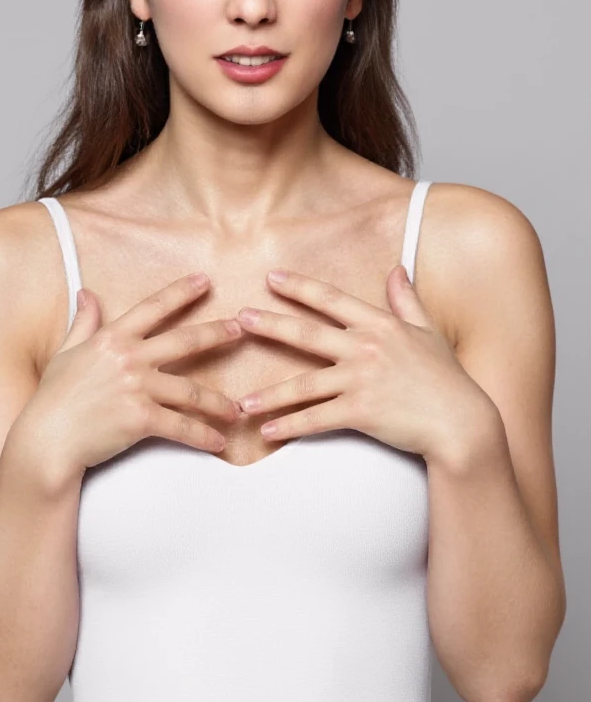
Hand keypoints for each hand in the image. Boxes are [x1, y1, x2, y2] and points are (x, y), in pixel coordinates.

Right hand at [16, 273, 242, 484]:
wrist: (47, 439)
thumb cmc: (53, 398)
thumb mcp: (65, 351)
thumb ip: (83, 322)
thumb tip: (86, 293)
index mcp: (113, 337)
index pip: (153, 307)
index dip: (181, 292)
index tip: (205, 281)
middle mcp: (129, 358)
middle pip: (185, 341)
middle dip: (217, 333)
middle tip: (241, 330)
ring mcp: (137, 387)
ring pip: (191, 390)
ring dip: (218, 402)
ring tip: (236, 409)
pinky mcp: (141, 418)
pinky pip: (181, 426)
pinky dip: (203, 436)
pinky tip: (219, 442)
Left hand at [235, 265, 492, 460]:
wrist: (462, 422)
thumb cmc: (446, 378)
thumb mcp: (428, 332)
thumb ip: (406, 300)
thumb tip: (397, 269)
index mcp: (379, 325)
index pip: (332, 300)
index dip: (300, 288)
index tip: (271, 277)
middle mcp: (366, 348)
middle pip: (307, 334)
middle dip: (270, 325)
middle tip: (239, 319)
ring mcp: (362, 380)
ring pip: (304, 385)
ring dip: (269, 395)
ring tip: (241, 402)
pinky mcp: (362, 412)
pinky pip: (317, 419)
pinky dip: (290, 426)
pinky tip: (267, 432)